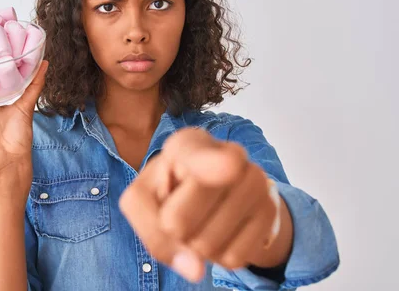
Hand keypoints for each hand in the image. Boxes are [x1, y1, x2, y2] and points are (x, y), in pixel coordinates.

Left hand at [119, 127, 284, 282]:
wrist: (213, 190)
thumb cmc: (170, 188)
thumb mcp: (144, 201)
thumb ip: (153, 231)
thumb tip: (195, 269)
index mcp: (188, 144)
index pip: (200, 155)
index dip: (212, 164)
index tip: (229, 167)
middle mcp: (227, 153)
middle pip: (178, 222)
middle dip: (171, 231)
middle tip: (179, 212)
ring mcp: (254, 180)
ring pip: (206, 245)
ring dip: (195, 246)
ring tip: (201, 219)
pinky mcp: (270, 209)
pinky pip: (233, 257)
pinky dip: (219, 256)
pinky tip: (221, 231)